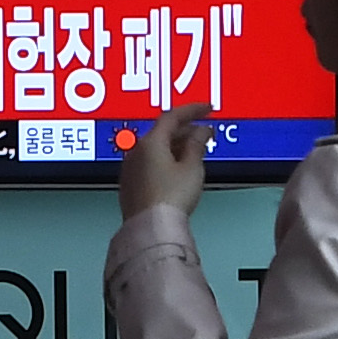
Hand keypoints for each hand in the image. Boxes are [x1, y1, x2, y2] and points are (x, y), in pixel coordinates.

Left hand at [118, 92, 216, 219]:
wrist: (151, 229)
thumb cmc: (169, 200)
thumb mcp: (192, 168)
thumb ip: (196, 145)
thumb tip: (200, 132)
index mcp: (150, 143)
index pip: (172, 116)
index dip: (192, 110)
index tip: (206, 109)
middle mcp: (136, 153)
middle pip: (162, 132)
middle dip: (185, 130)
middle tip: (204, 133)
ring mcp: (131, 170)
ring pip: (155, 149)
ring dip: (175, 146)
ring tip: (194, 152)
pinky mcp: (131, 186)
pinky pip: (149, 164)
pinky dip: (165, 161)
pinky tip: (178, 169)